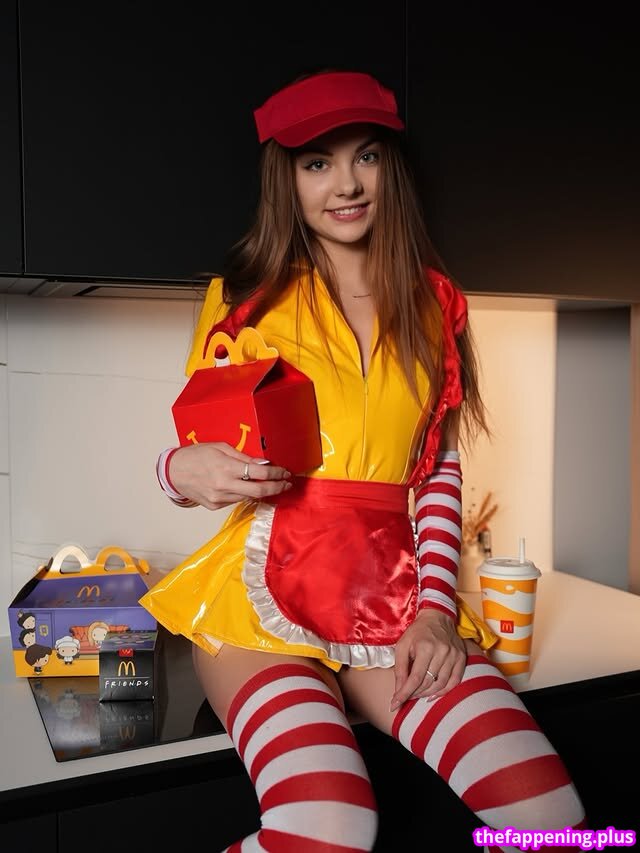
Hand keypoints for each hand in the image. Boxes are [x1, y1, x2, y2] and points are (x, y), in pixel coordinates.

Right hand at [167, 442, 291, 509]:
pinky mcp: (215, 506)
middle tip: (286, 484)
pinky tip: (245, 487)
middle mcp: (224, 485)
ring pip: (248, 497)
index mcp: (226, 468)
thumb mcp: (220, 447)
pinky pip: (236, 500)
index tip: (285, 472)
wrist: (173, 472)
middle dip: (276, 488)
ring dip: (261, 491)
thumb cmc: (195, 456)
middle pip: (259, 492)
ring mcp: (219, 498)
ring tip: (270, 484)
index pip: (260, 474)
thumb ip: (243, 457)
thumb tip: (263, 463)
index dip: (276, 474)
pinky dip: (243, 494)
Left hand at [390, 608, 466, 710]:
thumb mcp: (402, 645)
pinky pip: (454, 682)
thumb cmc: (417, 632)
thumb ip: (400, 668)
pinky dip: (443, 692)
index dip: (404, 693)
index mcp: (425, 647)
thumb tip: (398, 690)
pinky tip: (433, 694)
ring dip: (426, 694)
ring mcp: (454, 656)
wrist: (437, 617)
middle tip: (404, 697)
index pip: (414, 678)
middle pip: (427, 683)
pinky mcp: (461, 658)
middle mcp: (442, 652)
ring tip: (417, 694)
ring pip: (440, 684)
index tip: (394, 705)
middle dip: (413, 694)